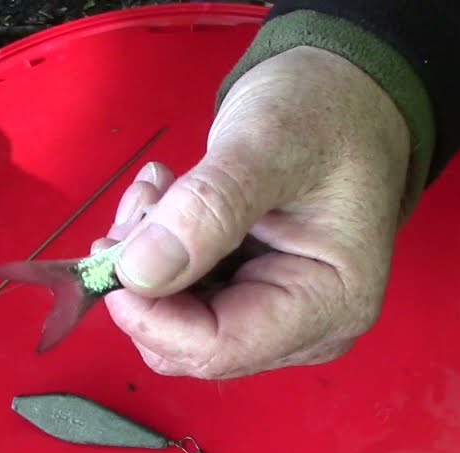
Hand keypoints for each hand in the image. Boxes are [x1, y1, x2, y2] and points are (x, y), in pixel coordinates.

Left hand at [101, 46, 412, 378]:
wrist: (350, 96)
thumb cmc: (329, 112)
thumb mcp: (268, 143)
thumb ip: (208, 208)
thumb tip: (138, 273)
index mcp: (331, 304)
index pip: (219, 348)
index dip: (150, 315)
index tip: (109, 252)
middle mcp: (309, 330)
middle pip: (191, 343)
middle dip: (148, 280)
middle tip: (144, 200)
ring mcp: (278, 318)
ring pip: (177, 322)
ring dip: (148, 259)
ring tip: (159, 186)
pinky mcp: (250, 297)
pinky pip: (181, 299)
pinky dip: (160, 251)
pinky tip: (167, 195)